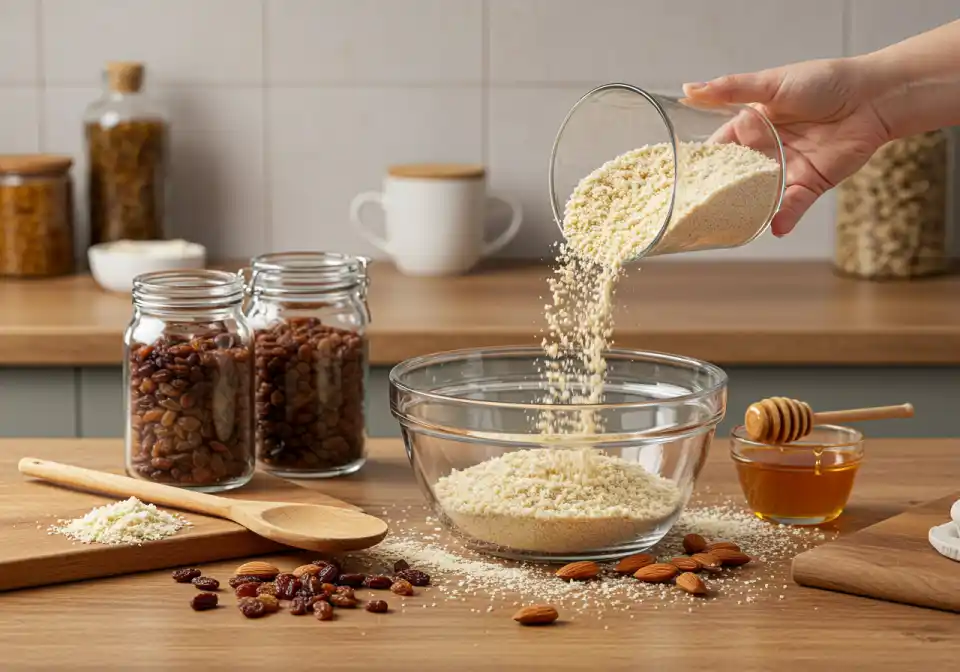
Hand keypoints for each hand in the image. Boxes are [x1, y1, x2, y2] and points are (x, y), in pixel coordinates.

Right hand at [683, 58, 891, 235]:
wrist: (872, 97)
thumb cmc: (824, 81)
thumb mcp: (770, 83)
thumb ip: (730, 90)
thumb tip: (688, 90)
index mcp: (751, 128)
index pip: (718, 150)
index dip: (700, 164)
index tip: (680, 179)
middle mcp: (765, 152)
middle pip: (735, 179)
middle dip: (718, 195)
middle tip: (697, 211)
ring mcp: (786, 171)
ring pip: (760, 197)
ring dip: (747, 211)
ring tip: (730, 227)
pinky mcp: (810, 184)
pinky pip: (793, 205)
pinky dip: (785, 217)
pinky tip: (775, 227)